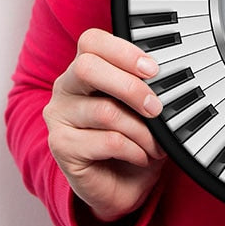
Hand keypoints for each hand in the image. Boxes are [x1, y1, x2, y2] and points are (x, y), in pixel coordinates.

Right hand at [44, 28, 166, 223]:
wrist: (121, 184)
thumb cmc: (132, 135)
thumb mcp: (141, 103)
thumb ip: (143, 83)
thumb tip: (166, 76)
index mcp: (84, 67)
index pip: (91, 41)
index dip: (123, 51)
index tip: (153, 69)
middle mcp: (65, 87)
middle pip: (87, 68)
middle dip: (130, 87)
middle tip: (156, 107)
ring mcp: (59, 117)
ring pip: (105, 111)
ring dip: (141, 129)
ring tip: (156, 143)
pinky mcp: (62, 147)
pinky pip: (107, 141)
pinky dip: (134, 149)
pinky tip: (142, 156)